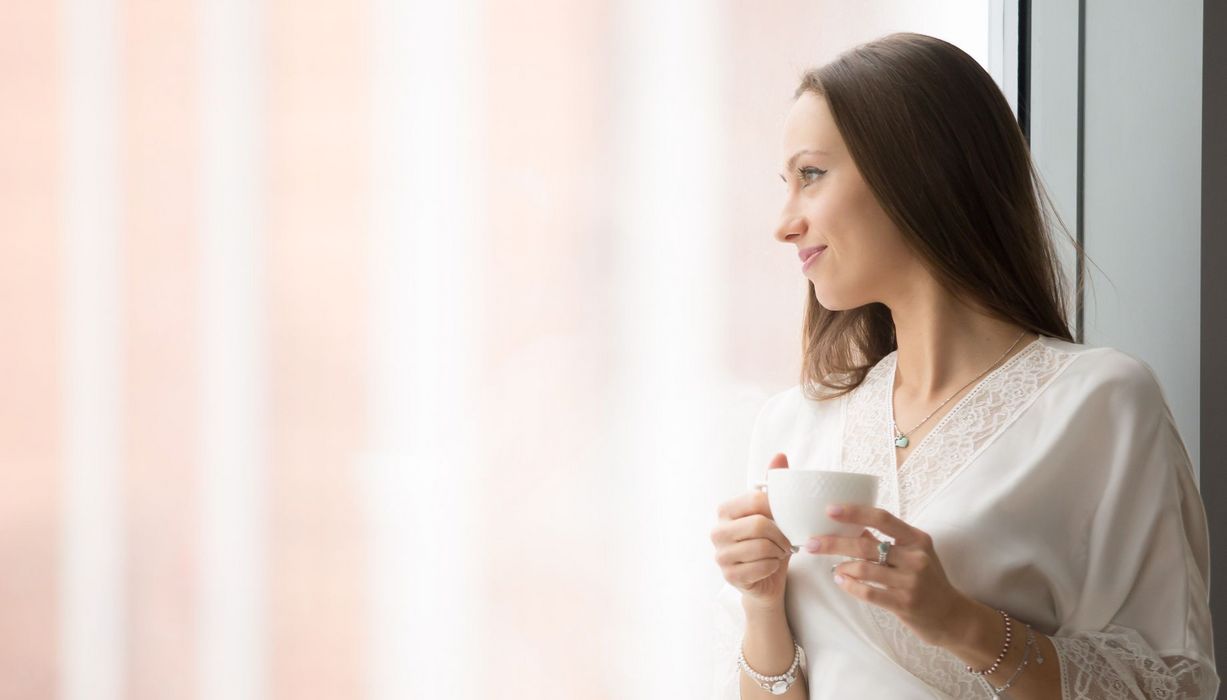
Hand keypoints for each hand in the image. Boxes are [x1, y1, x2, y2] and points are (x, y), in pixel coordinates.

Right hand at [710, 453, 794, 610]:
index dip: (778, 511)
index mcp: (725, 510)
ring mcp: (720, 555)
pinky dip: (773, 567)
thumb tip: (780, 455)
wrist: (766, 581)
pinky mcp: (729, 575)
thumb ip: (774, 485)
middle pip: (758, 525)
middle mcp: (717, 531)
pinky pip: (760, 567)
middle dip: (780, 535)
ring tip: (779, 553)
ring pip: (761, 547)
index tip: (785, 521)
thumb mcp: (774, 514)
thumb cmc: (770, 543)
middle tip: (786, 542)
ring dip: (778, 552)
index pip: (756, 500)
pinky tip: (770, 566)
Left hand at [804, 503, 971, 647]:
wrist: (953, 617)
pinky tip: (841, 581)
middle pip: (866, 544)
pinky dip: (850, 585)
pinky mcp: (904, 604)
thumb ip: (889, 540)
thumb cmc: (928, 580)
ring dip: (842, 566)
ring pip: (864, 568)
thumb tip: (852, 524)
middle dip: (833, 543)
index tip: (829, 510)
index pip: (882, 518)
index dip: (854, 511)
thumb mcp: (915, 554)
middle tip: (810, 543)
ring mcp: (911, 582)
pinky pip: (868, 592)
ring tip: (835, 567)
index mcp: (917, 538)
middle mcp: (916, 557)